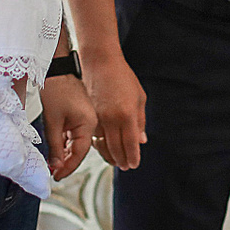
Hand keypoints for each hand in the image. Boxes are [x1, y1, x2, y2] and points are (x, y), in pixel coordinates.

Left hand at [40, 74, 98, 180]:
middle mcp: (91, 122)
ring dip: (65, 153)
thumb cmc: (55, 89)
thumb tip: (56, 165)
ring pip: (76, 143)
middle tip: (52, 172)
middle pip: (80, 150)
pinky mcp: (80, 115)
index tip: (56, 176)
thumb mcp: (52, 121)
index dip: (67, 167)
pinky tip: (56, 148)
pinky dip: (65, 143)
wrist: (56, 68)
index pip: (80, 153)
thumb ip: (55, 146)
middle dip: (66, 162)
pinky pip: (74, 134)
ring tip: (52, 162)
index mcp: (89, 124)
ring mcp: (86, 118)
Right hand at [84, 55, 146, 170]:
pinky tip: (103, 148)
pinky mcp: (88, 115)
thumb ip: (140, 121)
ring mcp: (98, 118)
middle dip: (121, 160)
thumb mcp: (139, 97)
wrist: (100, 62)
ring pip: (102, 145)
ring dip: (109, 156)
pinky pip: (93, 136)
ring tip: (115, 161)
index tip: (134, 164)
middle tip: (125, 166)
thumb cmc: (122, 77)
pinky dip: (99, 145)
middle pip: (116, 149)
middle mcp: (111, 119)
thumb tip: (142, 140)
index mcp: (127, 115)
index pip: (131, 145)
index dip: (133, 157)